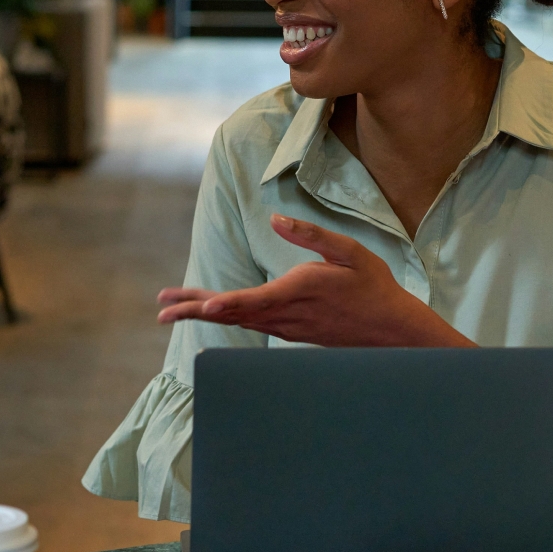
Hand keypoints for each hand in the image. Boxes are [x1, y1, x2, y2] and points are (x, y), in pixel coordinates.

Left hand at [157, 214, 475, 347]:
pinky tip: (212, 311)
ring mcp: (287, 326)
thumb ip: (311, 236)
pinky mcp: (290, 330)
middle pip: (234, 313)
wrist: (390, 328)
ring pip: (238, 320)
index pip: (254, 300)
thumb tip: (274, 220)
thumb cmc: (372, 284)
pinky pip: (251, 324)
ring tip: (172, 310)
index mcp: (300, 291)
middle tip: (162, 310)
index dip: (225, 303)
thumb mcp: (349, 252)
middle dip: (195, 310)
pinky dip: (226, 317)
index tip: (201, 307)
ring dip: (204, 313)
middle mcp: (287, 314)